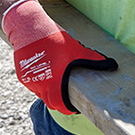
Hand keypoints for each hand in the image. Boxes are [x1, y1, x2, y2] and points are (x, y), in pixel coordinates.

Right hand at [2, 0, 117, 114]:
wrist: (29, 27)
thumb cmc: (54, 38)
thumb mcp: (75, 48)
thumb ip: (91, 59)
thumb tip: (111, 65)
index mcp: (54, 80)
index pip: (60, 105)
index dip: (67, 108)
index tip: (73, 106)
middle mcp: (40, 84)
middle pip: (50, 101)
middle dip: (59, 100)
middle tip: (66, 94)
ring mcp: (29, 80)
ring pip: (41, 92)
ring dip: (49, 89)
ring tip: (57, 77)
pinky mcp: (22, 74)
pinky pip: (34, 83)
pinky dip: (41, 80)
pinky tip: (47, 69)